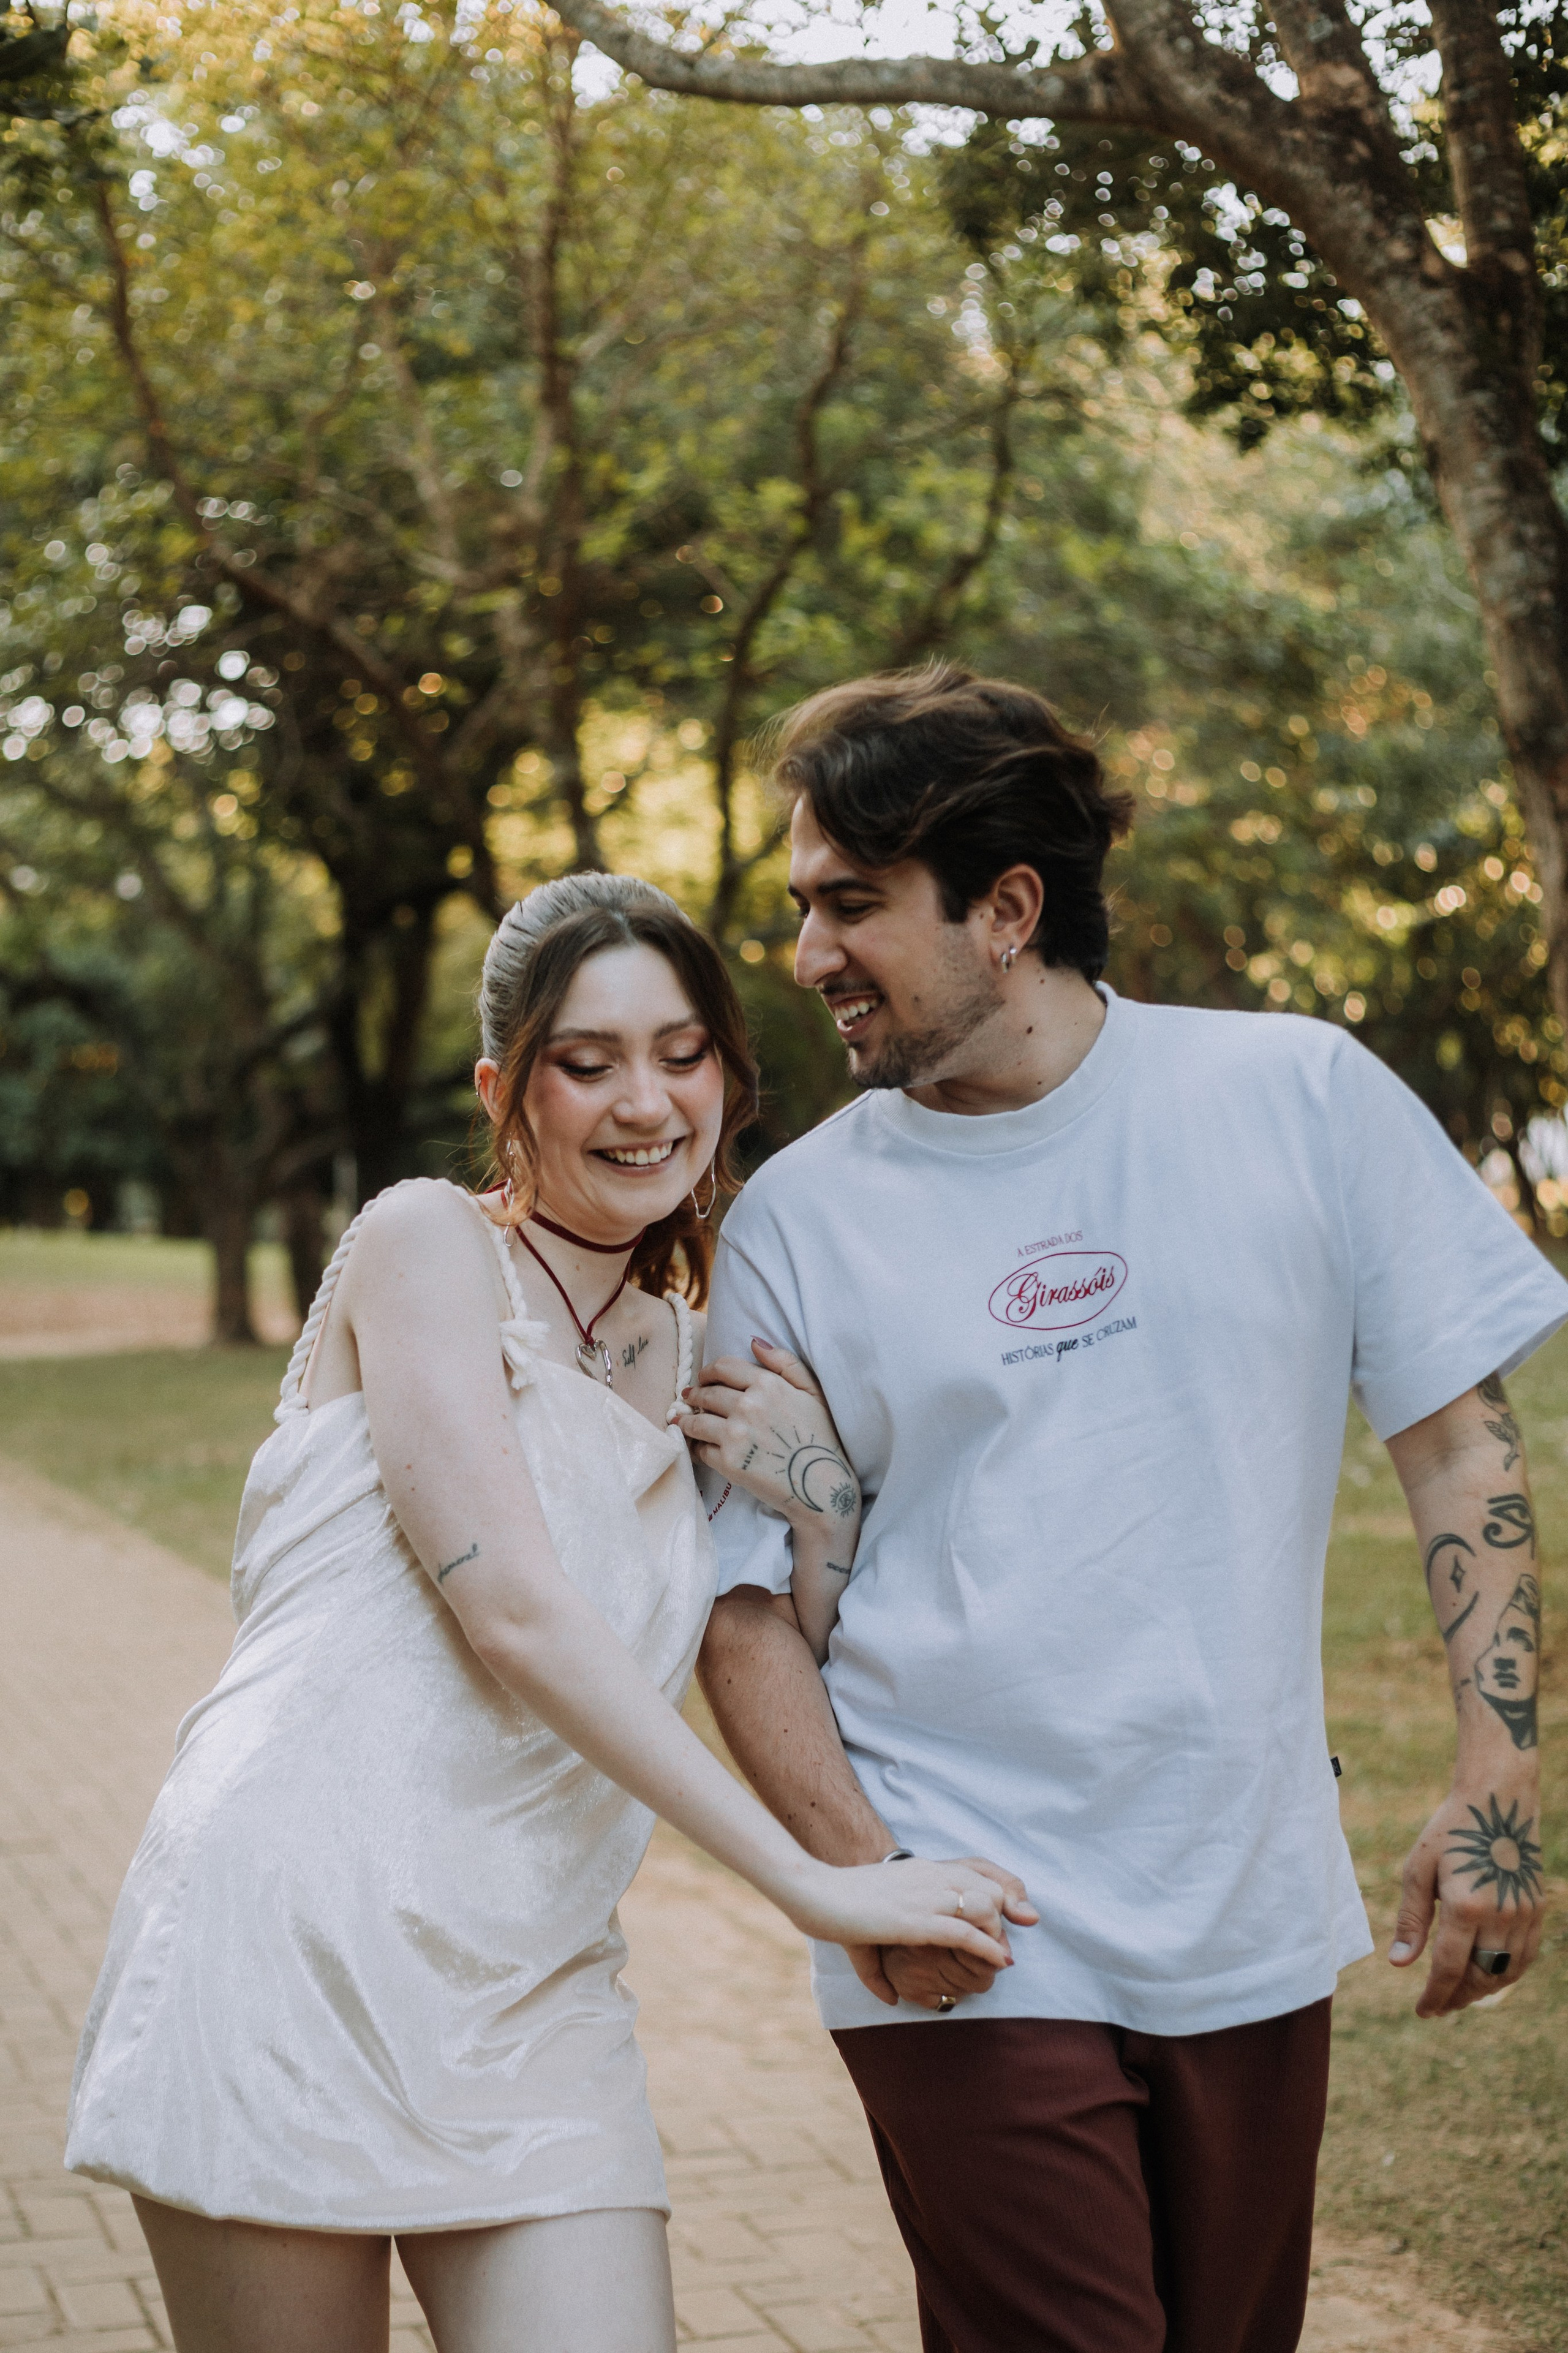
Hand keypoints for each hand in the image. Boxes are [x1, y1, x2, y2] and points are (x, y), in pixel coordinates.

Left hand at [676, 1340, 859, 1535]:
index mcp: (767, 1384)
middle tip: (690, 1398)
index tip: (704, 1378)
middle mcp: (747, 1405)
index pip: (723, 1367)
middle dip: (695, 1394)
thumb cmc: (822, 1438)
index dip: (708, 1371)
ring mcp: (736, 1434)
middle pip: (706, 1393)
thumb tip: (754, 1342)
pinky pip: (701, 1449)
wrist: (823, 1487)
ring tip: (683, 1421)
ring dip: (687, 1419)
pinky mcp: (729, 1462)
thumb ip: (784, 1362)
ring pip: (696, 1420)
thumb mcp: (812, 1391)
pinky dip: (698, 1447)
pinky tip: (699, 1446)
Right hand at [791, 1856, 1037, 1998]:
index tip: (996, 1930)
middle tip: (1002, 1947)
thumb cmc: (832, 1906)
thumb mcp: (865, 1934)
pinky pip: (965, 1931)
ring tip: (1001, 1959)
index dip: (992, 1901)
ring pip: (984, 1906)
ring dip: (998, 1934)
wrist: (814, 1891)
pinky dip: (988, 1948)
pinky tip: (998, 1963)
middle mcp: (930, 1878)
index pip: (975, 1875)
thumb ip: (878, 1970)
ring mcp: (925, 1897)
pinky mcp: (917, 1921)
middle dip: (1003, 1917)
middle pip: (989, 1888)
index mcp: (921, 1872)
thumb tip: (889, 2000)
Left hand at [1389, 1774, 1546, 2016]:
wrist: (1498, 1802)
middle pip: (1480, 1978)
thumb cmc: (1450, 1832)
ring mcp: (1523, 1914)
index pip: (1449, 1969)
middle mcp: (1500, 1916)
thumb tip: (1399, 1964)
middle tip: (1437, 2006)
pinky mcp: (1537, 1909)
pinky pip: (1525, 1957)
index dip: (1435, 1996)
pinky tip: (1489, 1976)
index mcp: (1466, 1907)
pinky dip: (1507, 1974)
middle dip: (1457, 1998)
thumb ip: (1412, 1920)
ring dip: (1482, 1991)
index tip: (1422, 2011)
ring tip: (1459, 1995)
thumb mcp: (1419, 1870)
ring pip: (1505, 1973)